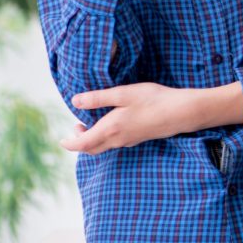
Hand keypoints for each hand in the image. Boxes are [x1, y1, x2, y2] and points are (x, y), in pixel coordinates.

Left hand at [62, 83, 205, 154]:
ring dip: (93, 138)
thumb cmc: (153, 100)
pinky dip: (107, 136)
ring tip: (93, 122)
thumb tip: (75, 101)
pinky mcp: (139, 138)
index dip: (69, 143)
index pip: (81, 144)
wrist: (181, 112)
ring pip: (104, 146)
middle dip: (80, 141)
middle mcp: (118, 140)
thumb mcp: (123, 94)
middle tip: (77, 126)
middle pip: (91, 149)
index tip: (61, 139)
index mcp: (110, 129)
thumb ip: (98, 98)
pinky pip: (116, 143)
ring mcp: (129, 141)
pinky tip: (114, 123)